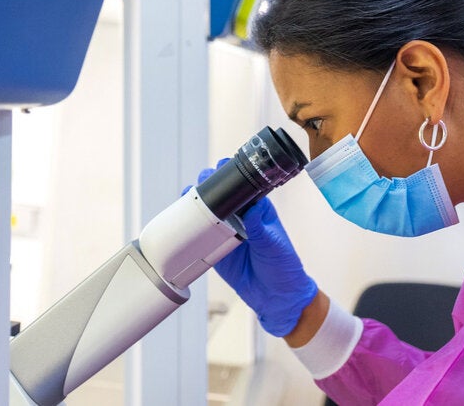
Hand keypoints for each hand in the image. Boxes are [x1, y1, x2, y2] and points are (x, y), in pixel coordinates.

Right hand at [196, 163, 318, 336]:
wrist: (275, 296)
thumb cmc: (282, 266)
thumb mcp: (273, 244)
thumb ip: (260, 228)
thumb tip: (251, 210)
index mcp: (258, 210)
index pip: (243, 187)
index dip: (232, 175)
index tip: (222, 167)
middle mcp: (241, 218)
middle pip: (222, 196)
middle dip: (210, 184)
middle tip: (202, 179)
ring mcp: (227, 232)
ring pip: (208, 213)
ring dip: (196, 202)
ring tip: (187, 194)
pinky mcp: (215, 249)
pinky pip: (200, 236)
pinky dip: (190, 228)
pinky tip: (180, 219)